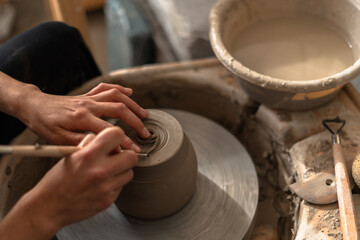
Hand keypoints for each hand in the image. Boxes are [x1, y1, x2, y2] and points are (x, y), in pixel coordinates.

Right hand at [0, 127, 137, 239]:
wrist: (49, 207)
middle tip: (115, 158)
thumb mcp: (71, 154)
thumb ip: (91, 144)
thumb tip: (106, 139)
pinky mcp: (108, 200)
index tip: (113, 141)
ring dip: (121, 171)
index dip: (116, 136)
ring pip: (129, 172)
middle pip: (131, 157)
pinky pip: (121, 187)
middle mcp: (100, 171)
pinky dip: (114, 184)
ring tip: (107, 172)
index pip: (117, 135)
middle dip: (125, 155)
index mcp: (89, 155)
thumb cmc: (57, 181)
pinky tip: (101, 184)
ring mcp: (106, 187)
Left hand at [18, 83, 149, 146]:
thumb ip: (78, 142)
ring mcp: (89, 98)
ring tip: (144, 114)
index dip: (124, 141)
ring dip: (133, 105)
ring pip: (117, 96)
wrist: (33, 105)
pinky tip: (129, 93)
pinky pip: (106, 88)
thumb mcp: (56, 138)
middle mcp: (88, 105)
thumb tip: (97, 147)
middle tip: (145, 133)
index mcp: (81, 118)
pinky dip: (120, 89)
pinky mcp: (87, 95)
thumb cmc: (43, 123)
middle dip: (135, 121)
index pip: (109, 130)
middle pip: (119, 109)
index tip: (133, 150)